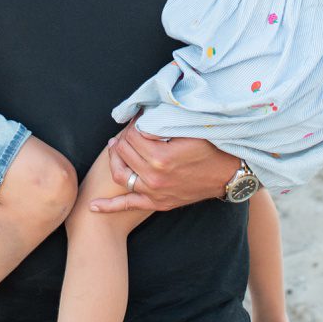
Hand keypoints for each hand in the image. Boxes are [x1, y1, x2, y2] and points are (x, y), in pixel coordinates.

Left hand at [93, 120, 238, 212]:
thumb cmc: (212, 147)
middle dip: (124, 138)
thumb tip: (140, 114)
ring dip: (114, 160)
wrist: (230, 174)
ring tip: (116, 148)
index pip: (132, 136)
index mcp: (161, 157)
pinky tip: (92, 206)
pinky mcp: (158, 203)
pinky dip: (108, 207)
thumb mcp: (188, 129)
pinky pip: (128, 205)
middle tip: (129, 130)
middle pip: (124, 152)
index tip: (139, 119)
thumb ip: (161, 122)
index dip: (134, 125)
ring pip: (120, 174)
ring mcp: (155, 192)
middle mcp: (154, 177)